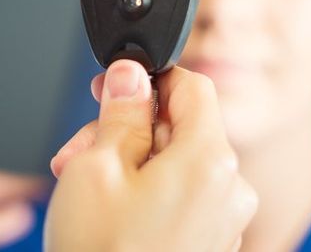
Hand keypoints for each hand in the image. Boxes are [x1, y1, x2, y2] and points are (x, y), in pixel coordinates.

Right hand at [45, 60, 256, 251]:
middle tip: (81, 143)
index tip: (118, 84)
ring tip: (83, 179)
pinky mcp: (210, 243)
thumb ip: (122, 113)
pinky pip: (181, 194)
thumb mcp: (99, 167)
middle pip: (179, 126)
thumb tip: (131, 74)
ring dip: (129, 159)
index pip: (193, 87)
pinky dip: (145, 188)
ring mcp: (223, 221)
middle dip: (127, 127)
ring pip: (174, 161)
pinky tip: (109, 205)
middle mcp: (229, 190)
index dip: (151, 77)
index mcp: (209, 161)